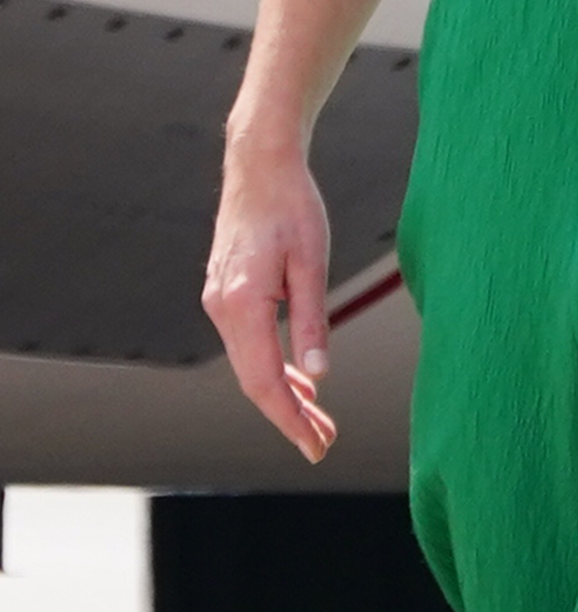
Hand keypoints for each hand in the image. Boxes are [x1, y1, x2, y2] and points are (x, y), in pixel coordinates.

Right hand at [203, 137, 338, 463]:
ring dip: (283, 395)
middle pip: (253, 381)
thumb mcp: (312, 261)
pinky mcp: (226, 294)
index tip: (315, 446)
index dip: (289, 420)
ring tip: (319, 421)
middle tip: (324, 443)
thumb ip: (312, 319)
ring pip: (249, 365)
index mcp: (243, 303)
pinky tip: (300, 381)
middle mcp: (222, 308)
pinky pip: (247, 345)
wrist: (260, 164)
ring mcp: (219, 302)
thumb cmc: (293, 206)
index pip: (264, 381)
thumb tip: (317, 375)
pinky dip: (273, 368)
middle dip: (289, 417)